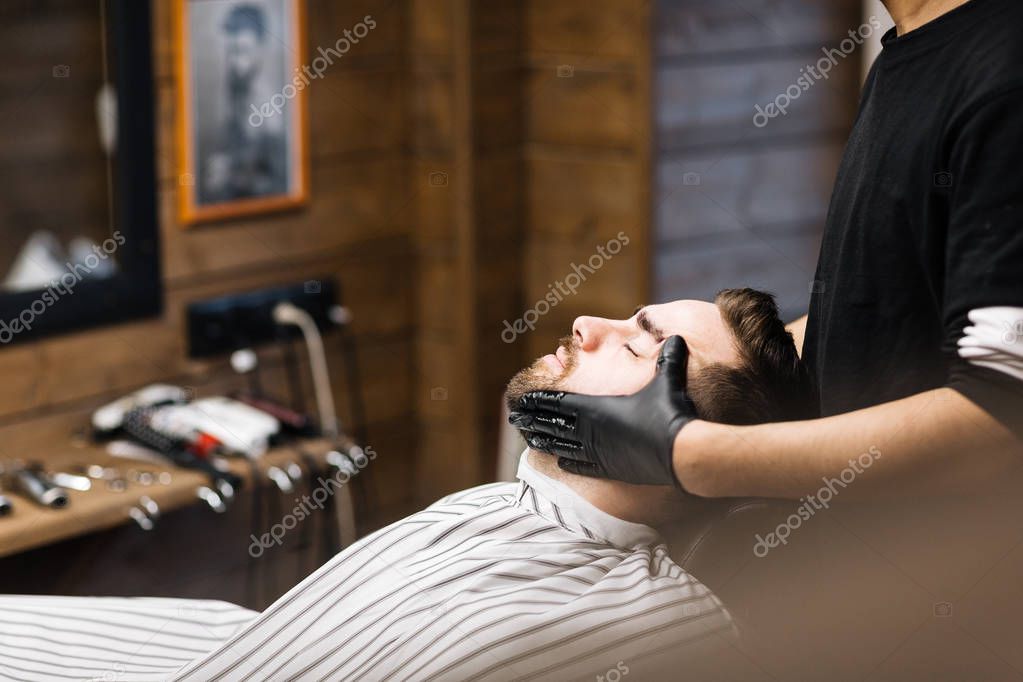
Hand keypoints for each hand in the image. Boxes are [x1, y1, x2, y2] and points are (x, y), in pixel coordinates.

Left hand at [509, 335, 697, 485]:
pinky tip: (561, 463)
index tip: (520, 401)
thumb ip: (669, 359)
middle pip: (552, 425)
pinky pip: (582, 466)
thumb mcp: (667, 381)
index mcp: (595, 407)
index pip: (557, 402)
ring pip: (562, 447)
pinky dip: (569, 463)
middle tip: (514, 421)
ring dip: (544, 442)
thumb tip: (678, 338)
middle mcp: (590, 431)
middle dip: (532, 420)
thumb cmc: (669, 414)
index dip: (537, 401)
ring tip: (530, 441)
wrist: (680, 453)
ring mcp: (598, 452)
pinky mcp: (609, 469)